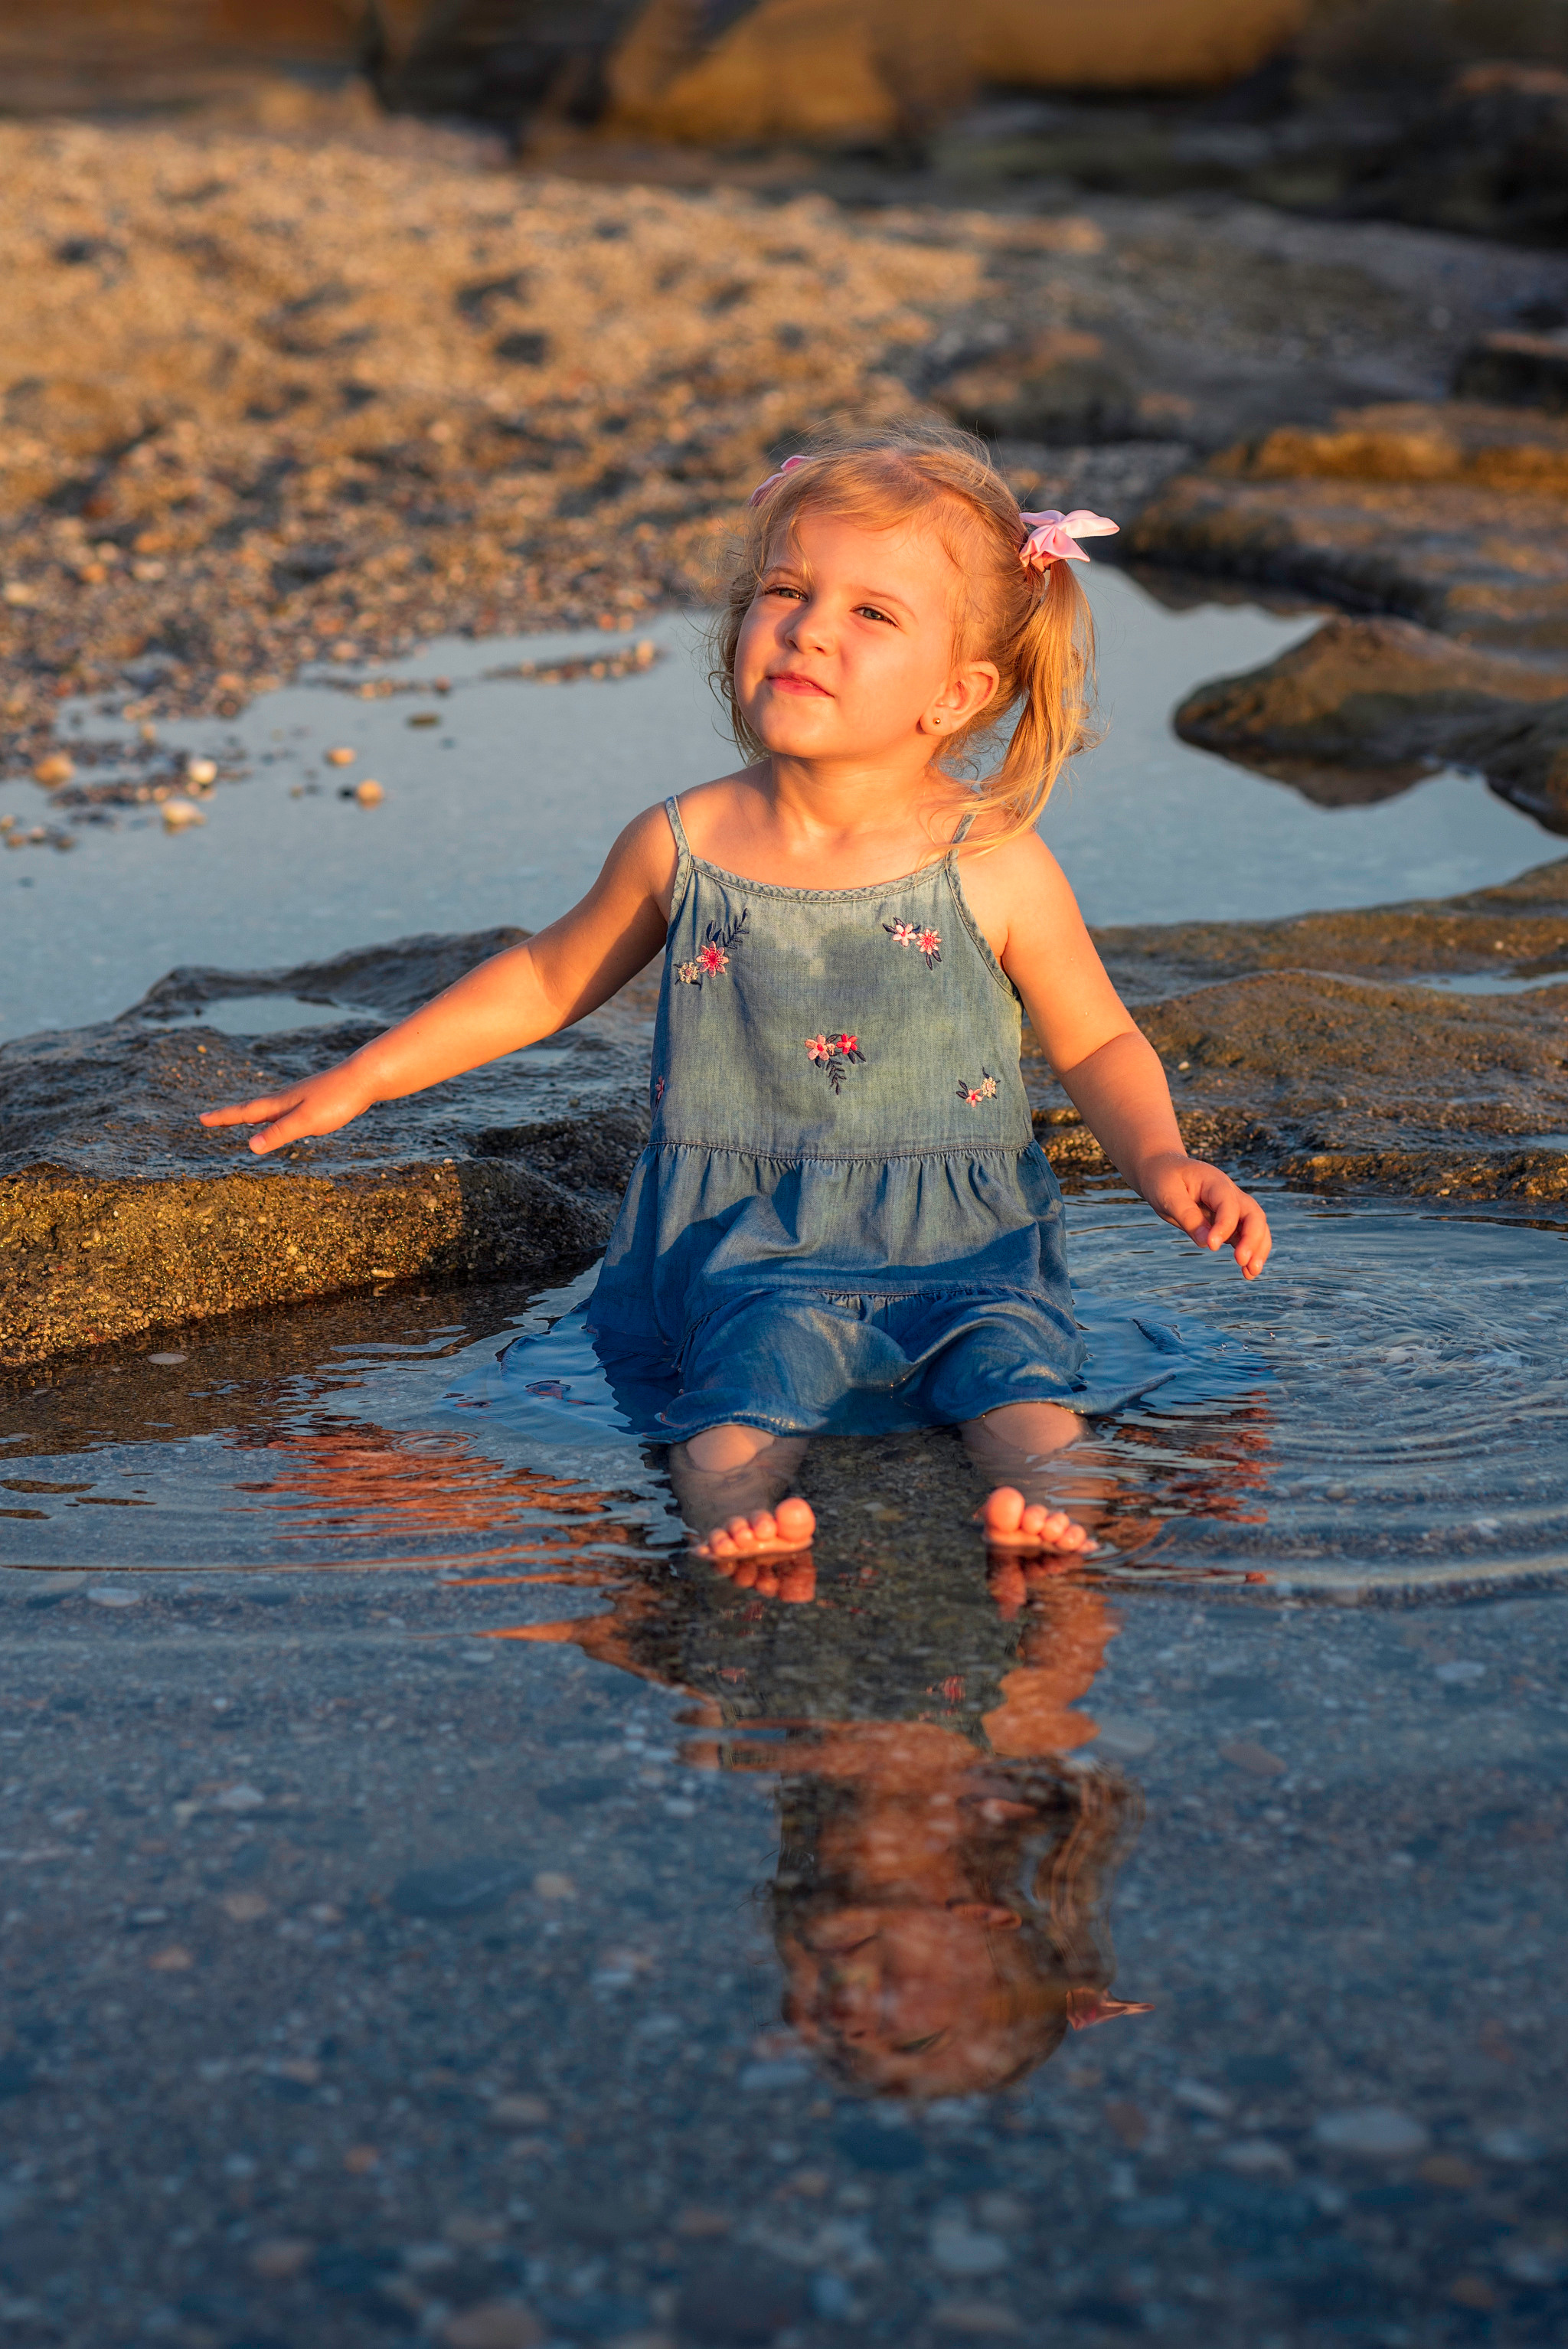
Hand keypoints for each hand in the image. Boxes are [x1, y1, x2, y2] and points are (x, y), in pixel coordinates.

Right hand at [199, 1060, 373, 1154]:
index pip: (245, 1112)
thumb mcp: (306, 1121)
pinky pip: (288, 1109)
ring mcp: (302, 1098)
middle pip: (253, 1108)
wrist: (366, 1078)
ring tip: (243, 1119)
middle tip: (211, 1119)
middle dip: (232, 1115)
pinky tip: (286, 1117)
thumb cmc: (337, 1099)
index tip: (201, 1119)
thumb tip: (250, 1146)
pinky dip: (276, 1115)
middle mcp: (287, 1098)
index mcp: (280, 1103)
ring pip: (271, 1108)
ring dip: (254, 1115)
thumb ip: (280, 1133)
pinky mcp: (317, 1100)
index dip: (223, 1117)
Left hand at [1139, 1152, 1270, 1278]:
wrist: (1163, 1171)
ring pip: (1256, 1227)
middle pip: (1254, 1214)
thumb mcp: (1168, 1195)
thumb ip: (1187, 1216)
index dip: (1224, 1225)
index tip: (1212, 1246)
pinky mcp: (1230, 1221)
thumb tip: (1205, 1243)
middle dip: (1252, 1238)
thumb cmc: (1164, 1180)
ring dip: (1258, 1249)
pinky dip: (1251, 1253)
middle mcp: (1230, 1194)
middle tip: (1242, 1261)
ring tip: (1250, 1273)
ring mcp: (1233, 1207)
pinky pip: (1247, 1236)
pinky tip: (1247, 1273)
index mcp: (1215, 1182)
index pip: (1229, 1204)